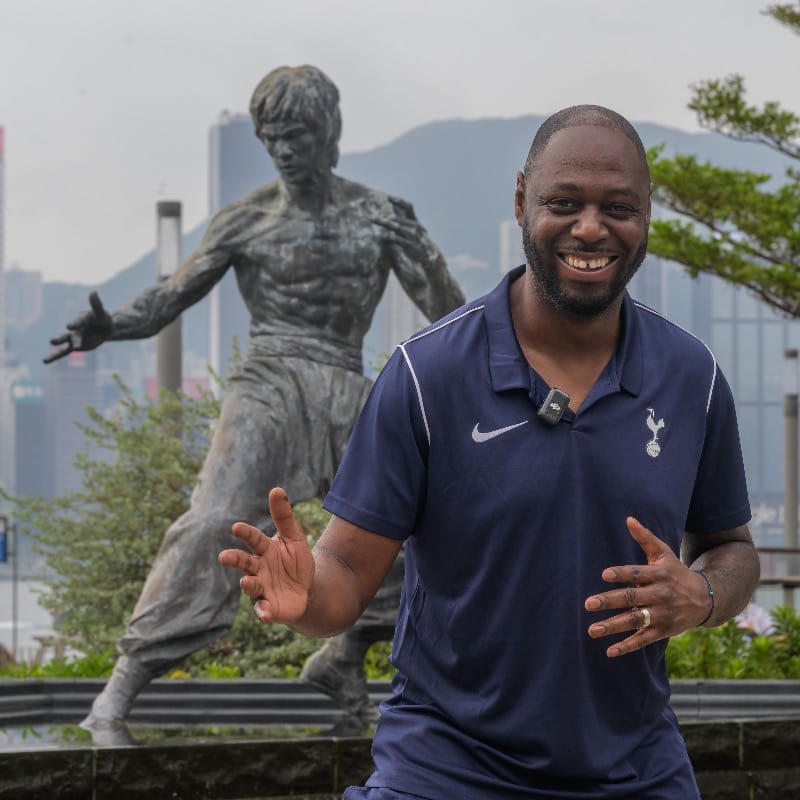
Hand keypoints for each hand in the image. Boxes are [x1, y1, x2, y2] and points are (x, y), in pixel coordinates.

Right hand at [44, 292, 111, 362]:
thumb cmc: (104, 320)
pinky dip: (54, 357)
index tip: (70, 326)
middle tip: (54, 341)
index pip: (80, 321)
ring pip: (64, 340)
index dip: (75, 324)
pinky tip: (45, 361)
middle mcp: (76, 327)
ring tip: (50, 343)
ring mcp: (74, 337)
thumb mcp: (103, 314)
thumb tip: (93, 291)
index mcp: (83, 318)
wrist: (104, 329)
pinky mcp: (74, 346)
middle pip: (71, 333)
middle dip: (63, 337)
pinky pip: (64, 352)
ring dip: (58, 342)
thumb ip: (97, 305)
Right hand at [218, 487, 314, 624]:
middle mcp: (258, 569)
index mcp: (264, 550)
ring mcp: (262, 589)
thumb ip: (284, 516)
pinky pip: (262, 610)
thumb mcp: (295, 538)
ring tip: (246, 581)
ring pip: (251, 585)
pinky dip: (262, 612)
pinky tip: (264, 613)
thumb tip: (276, 489)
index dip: (246, 533)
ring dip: (248, 584)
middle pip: (244, 562)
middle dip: (234, 559)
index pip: (254, 539)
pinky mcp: (268, 608)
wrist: (307, 590)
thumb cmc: (296, 561)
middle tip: (224, 556)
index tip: (236, 527)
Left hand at [584, 517, 710, 656]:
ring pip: (635, 621)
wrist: (706, 599)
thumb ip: (645, 538)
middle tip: (588, 604)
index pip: (637, 574)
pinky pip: (644, 639)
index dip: (622, 574)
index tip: (604, 575)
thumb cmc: (676, 572)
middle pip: (632, 598)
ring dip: (613, 626)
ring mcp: (662, 614)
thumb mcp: (664, 553)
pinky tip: (610, 651)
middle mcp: (660, 595)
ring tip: (592, 630)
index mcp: (658, 575)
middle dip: (610, 601)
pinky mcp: (663, 631)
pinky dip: (628, 646)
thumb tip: (628, 519)